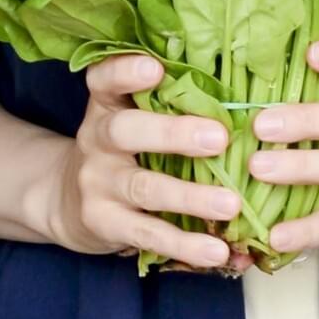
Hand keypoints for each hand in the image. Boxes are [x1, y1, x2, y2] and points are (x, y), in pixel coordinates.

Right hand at [46, 51, 241, 273]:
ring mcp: (97, 183)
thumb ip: (172, 108)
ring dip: (190, 197)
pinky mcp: (104, 222)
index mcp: (107, 106)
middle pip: (125, 131)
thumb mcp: (132, 120)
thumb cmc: (122, 151)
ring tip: (230, 205)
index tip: (154, 68)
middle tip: (219, 137)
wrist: (66, 200)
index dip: (124, 72)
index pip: (104, 80)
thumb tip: (251, 105)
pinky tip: (217, 251)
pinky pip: (147, 234)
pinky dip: (185, 244)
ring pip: (143, 187)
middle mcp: (97, 140)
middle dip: (172, 133)